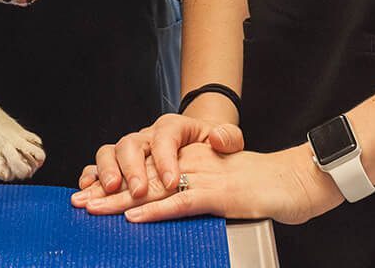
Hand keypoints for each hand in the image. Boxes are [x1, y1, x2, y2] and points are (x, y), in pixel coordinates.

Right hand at [73, 112, 238, 201]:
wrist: (195, 142)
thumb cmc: (208, 143)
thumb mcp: (227, 136)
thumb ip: (229, 136)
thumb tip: (219, 139)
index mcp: (172, 126)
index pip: (165, 136)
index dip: (165, 159)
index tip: (171, 182)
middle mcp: (147, 136)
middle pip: (131, 143)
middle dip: (133, 168)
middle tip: (140, 190)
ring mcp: (130, 150)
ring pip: (110, 151)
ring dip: (107, 171)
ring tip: (112, 190)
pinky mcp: (118, 164)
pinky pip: (97, 166)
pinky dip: (91, 176)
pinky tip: (89, 189)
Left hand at [74, 139, 339, 226]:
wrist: (295, 180)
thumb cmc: (260, 186)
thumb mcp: (220, 184)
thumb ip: (193, 187)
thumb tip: (160, 203)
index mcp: (192, 157)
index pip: (146, 166)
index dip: (116, 179)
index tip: (88, 191)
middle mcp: (193, 161)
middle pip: (142, 175)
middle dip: (108, 189)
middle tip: (78, 201)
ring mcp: (205, 176)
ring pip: (155, 186)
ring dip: (122, 200)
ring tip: (94, 209)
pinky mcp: (220, 194)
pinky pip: (183, 201)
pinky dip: (158, 210)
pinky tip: (136, 218)